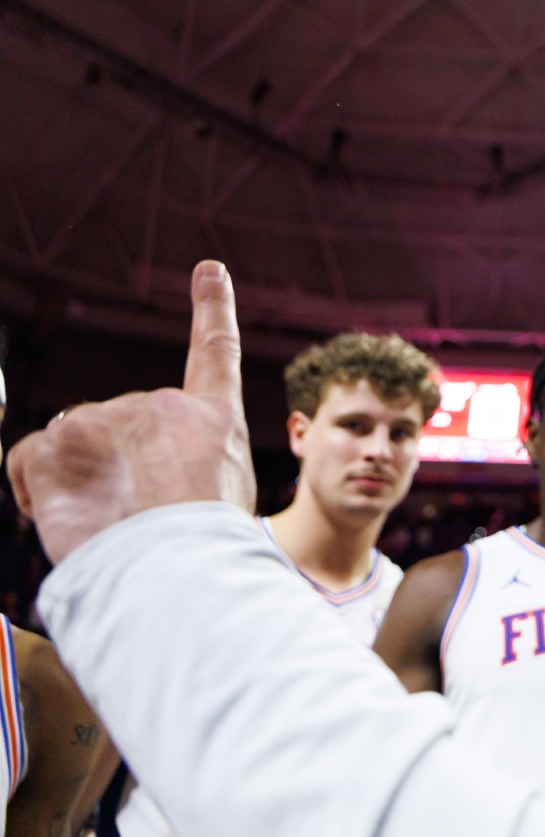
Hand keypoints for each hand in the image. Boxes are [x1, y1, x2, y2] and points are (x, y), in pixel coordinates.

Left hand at [7, 262, 255, 562]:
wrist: (180, 566)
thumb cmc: (208, 549)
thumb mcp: (223, 498)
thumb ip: (187, 468)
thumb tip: (139, 485)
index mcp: (213, 418)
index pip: (215, 353)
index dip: (213, 309)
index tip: (208, 270)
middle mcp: (160, 406)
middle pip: (122, 428)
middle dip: (120, 468)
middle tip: (141, 517)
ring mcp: (104, 419)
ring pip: (74, 444)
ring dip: (82, 480)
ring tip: (111, 523)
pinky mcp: (54, 445)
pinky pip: (28, 462)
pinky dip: (36, 490)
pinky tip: (65, 516)